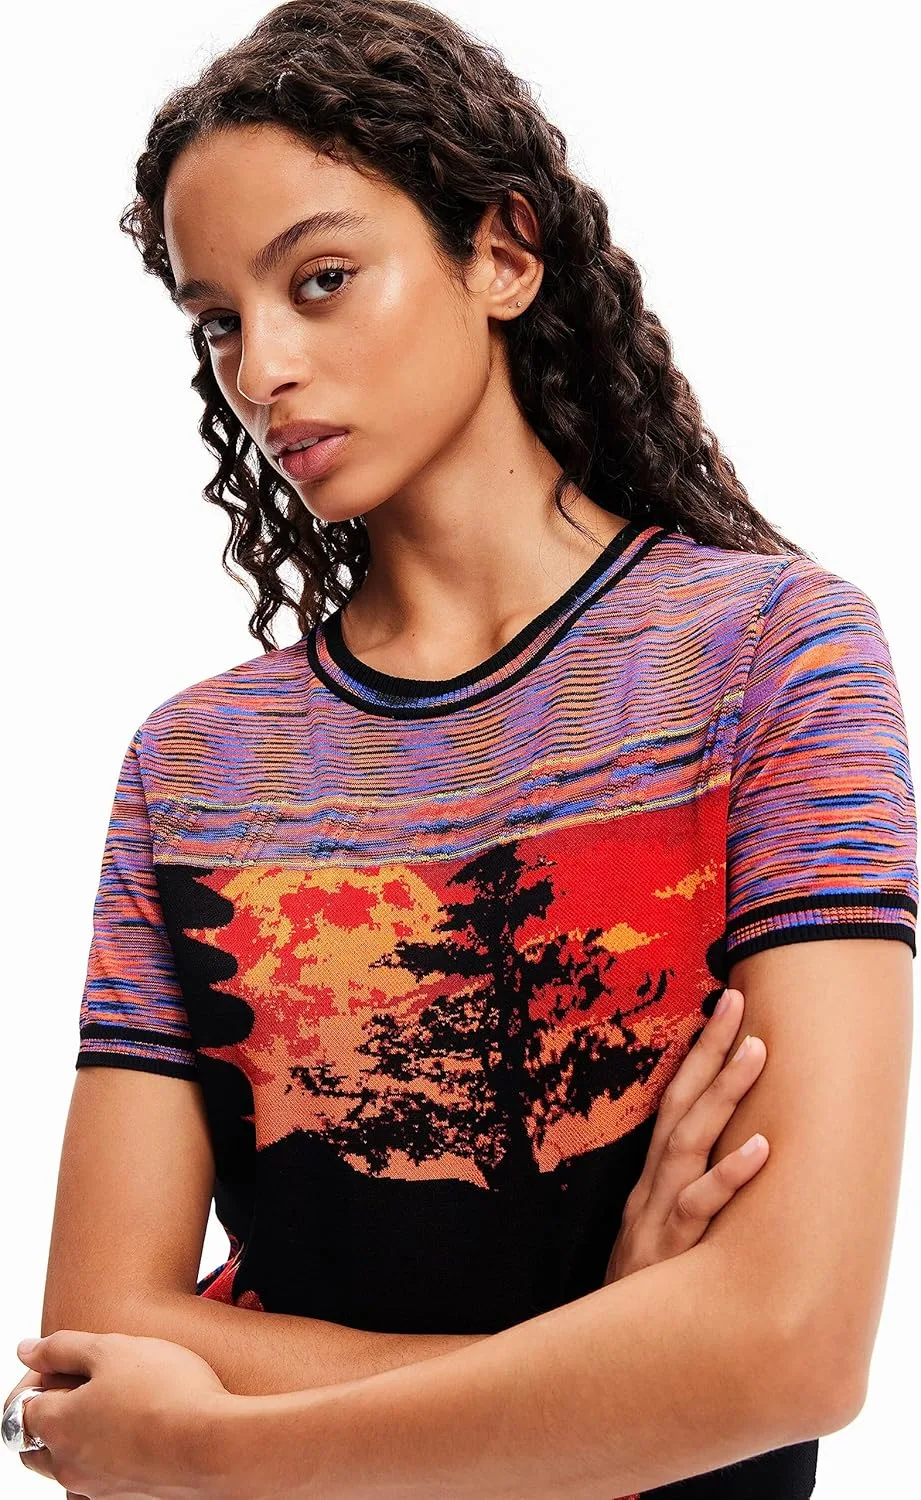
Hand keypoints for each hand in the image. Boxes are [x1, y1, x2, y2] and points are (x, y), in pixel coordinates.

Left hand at [4, 1329, 232, 1497]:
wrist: (214, 1445)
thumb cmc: (166, 1392)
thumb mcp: (112, 1348)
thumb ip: (62, 1347)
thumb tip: (27, 1350)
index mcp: (57, 1427)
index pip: (21, 1404)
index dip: (40, 1375)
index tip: (68, 1359)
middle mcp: (68, 1466)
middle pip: (36, 1443)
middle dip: (51, 1412)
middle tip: (86, 1383)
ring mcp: (98, 1488)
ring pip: (70, 1461)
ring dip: (81, 1433)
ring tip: (120, 1401)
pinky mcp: (128, 1497)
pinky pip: (102, 1475)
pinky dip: (110, 1451)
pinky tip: (143, 1425)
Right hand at [604, 987, 768, 1283]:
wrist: (602, 1348)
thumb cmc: (643, 1289)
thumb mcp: (656, 1232)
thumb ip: (681, 1194)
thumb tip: (718, 1150)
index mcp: (651, 1176)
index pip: (674, 1100)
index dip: (697, 1054)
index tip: (722, 1007)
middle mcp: (653, 1184)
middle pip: (680, 1104)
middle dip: (709, 1050)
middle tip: (737, 1001)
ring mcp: (659, 1213)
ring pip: (691, 1141)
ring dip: (724, 1093)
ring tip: (756, 1051)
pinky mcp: (672, 1250)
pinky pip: (701, 1207)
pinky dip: (730, 1177)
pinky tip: (761, 1151)